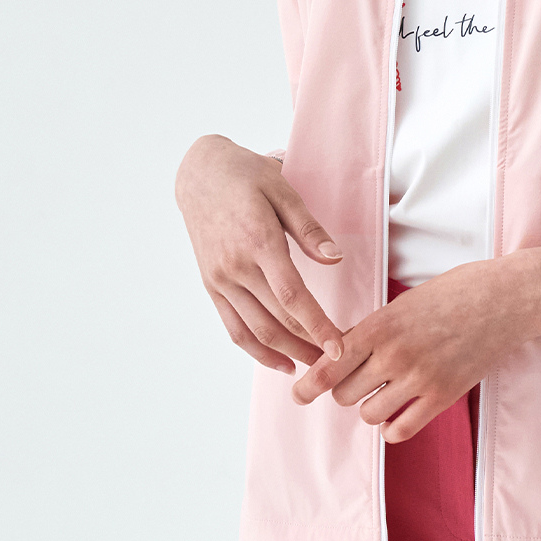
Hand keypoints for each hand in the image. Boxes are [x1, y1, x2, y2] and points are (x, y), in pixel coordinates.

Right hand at [175, 135, 345, 371]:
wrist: (200, 174)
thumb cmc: (246, 177)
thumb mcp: (283, 190)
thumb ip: (309, 229)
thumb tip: (335, 258)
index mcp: (258, 241)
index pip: (292, 296)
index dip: (317, 326)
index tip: (340, 347)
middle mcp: (236, 266)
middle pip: (277, 319)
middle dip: (309, 346)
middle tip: (337, 363)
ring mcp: (221, 279)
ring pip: (256, 330)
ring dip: (287, 353)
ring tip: (315, 366)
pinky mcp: (212, 285)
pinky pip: (234, 327)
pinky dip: (257, 350)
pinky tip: (280, 361)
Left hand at [290, 259, 538, 441]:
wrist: (506, 298)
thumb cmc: (454, 292)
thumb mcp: (402, 303)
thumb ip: (371, 331)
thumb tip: (339, 355)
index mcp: (379, 326)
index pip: (328, 366)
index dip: (306, 385)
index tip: (297, 395)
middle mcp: (394, 355)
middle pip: (344, 394)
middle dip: (346, 389)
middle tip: (360, 378)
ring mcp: (420, 378)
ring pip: (369, 413)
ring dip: (371, 406)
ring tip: (385, 391)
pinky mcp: (444, 395)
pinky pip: (400, 429)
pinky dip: (392, 427)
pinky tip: (398, 414)